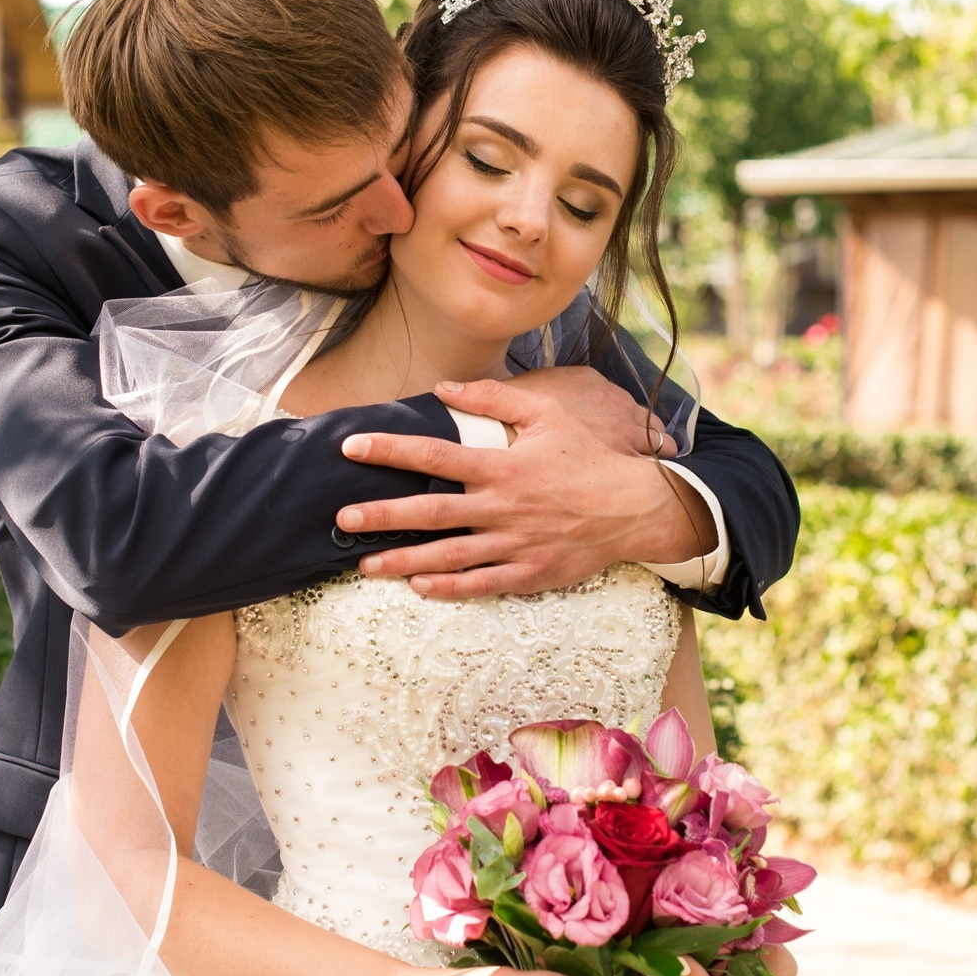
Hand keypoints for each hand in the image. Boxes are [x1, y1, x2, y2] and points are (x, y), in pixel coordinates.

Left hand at [336, 379, 715, 597]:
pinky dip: (448, 587)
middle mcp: (501, 506)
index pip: (434, 453)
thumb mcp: (546, 414)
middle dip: (382, 515)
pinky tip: (418, 587)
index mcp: (501, 465)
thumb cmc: (586, 458)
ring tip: (365, 564)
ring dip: (404, 560)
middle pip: (430, 511)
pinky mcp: (528, 572)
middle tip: (343, 518)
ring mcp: (514, 543)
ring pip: (448, 555)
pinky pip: (481, 583)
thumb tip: (445, 388)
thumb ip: (494, 398)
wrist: (632, 507)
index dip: (390, 449)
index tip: (351, 447)